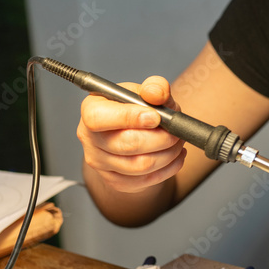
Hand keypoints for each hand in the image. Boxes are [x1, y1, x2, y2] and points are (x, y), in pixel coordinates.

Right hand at [77, 76, 186, 192]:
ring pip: (140, 165)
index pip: (98, 118)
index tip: (156, 117)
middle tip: (176, 132)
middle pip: (126, 144)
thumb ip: (154, 87)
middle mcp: (90, 138)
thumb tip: (156, 93)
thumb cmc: (136, 110)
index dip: (129, 118)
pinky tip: (175, 156)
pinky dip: (168, 168)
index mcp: (91, 110)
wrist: (133, 134)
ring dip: (168, 154)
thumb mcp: (145, 92)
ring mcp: (100, 163)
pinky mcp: (115, 181)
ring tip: (178, 142)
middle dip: (160, 138)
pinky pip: (146, 180)